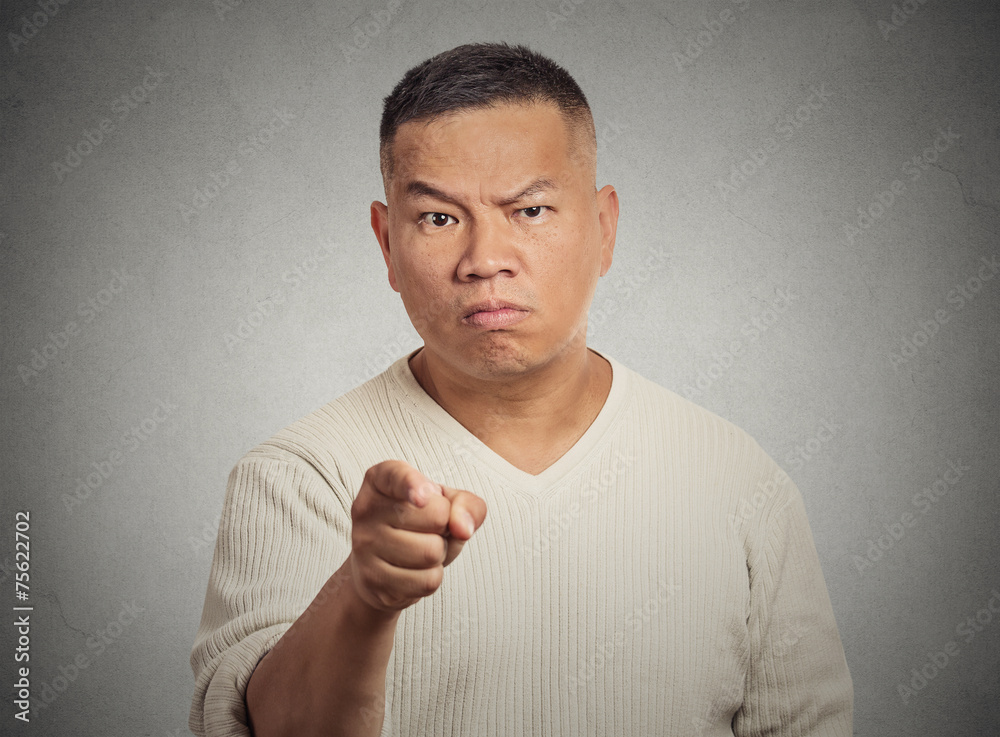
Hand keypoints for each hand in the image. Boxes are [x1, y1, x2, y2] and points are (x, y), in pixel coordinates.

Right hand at [349, 460, 486, 611]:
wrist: (383, 567)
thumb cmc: (419, 526)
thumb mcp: (446, 504)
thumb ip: (466, 504)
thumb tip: (463, 528)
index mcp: (380, 480)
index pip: (396, 475)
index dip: (413, 485)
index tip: (423, 497)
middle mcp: (367, 509)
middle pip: (436, 516)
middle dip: (446, 526)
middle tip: (428, 528)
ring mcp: (364, 545)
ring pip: (431, 552)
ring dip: (439, 554)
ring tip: (421, 548)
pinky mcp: (372, 579)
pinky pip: (426, 581)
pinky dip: (431, 577)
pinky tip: (413, 570)